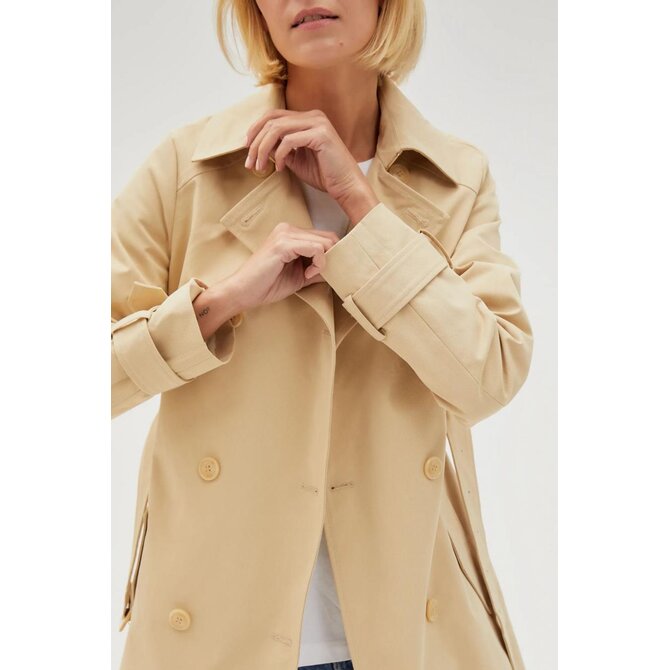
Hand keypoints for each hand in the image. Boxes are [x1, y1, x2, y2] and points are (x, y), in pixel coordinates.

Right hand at [216, 222, 339, 311]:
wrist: (243, 292)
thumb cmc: (267, 285)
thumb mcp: (301, 276)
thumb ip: (318, 268)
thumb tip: (339, 267)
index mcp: (291, 233)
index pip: (324, 237)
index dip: (331, 256)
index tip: (320, 274)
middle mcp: (288, 228)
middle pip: (328, 237)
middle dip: (331, 258)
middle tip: (317, 275)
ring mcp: (285, 234)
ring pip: (324, 242)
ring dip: (323, 263)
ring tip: (309, 275)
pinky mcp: (283, 244)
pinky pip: (316, 248)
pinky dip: (318, 264)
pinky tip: (307, 275)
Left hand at [244, 108, 370, 205]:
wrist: (346, 187)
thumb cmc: (324, 175)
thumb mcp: (295, 159)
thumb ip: (279, 148)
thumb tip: (258, 145)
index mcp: (308, 118)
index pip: (274, 116)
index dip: (255, 130)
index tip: (247, 149)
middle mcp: (313, 116)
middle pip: (272, 120)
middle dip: (256, 142)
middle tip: (249, 163)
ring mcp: (318, 123)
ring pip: (277, 129)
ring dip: (263, 149)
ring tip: (260, 167)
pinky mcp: (321, 135)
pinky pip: (289, 141)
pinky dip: (279, 155)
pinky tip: (279, 169)